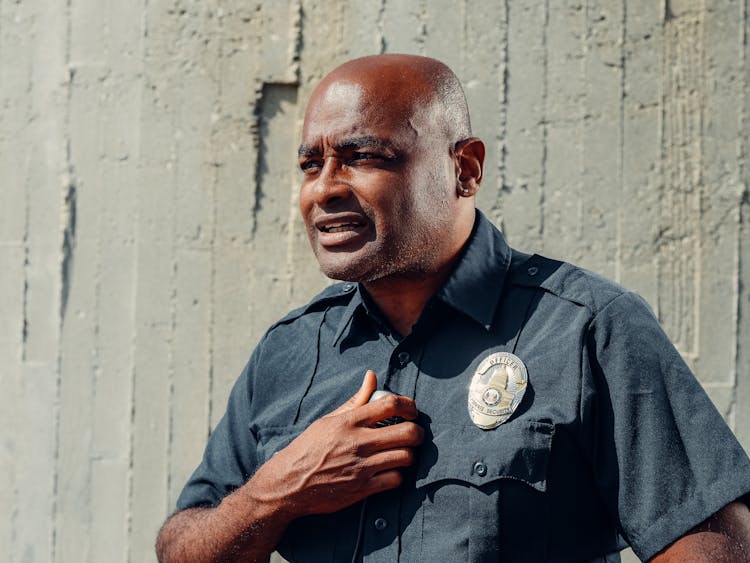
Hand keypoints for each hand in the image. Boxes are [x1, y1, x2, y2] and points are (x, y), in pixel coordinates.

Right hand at [255, 370, 422, 517]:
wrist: (288, 483)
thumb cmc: (309, 448)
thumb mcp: (329, 419)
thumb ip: (356, 400)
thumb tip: (372, 376)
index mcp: (349, 422)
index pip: (390, 404)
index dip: (409, 405)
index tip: (411, 411)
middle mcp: (358, 442)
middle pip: (407, 432)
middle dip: (418, 432)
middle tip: (415, 434)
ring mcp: (361, 467)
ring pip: (405, 457)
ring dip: (410, 454)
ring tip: (404, 453)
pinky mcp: (362, 489)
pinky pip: (395, 480)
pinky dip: (398, 475)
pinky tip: (391, 471)